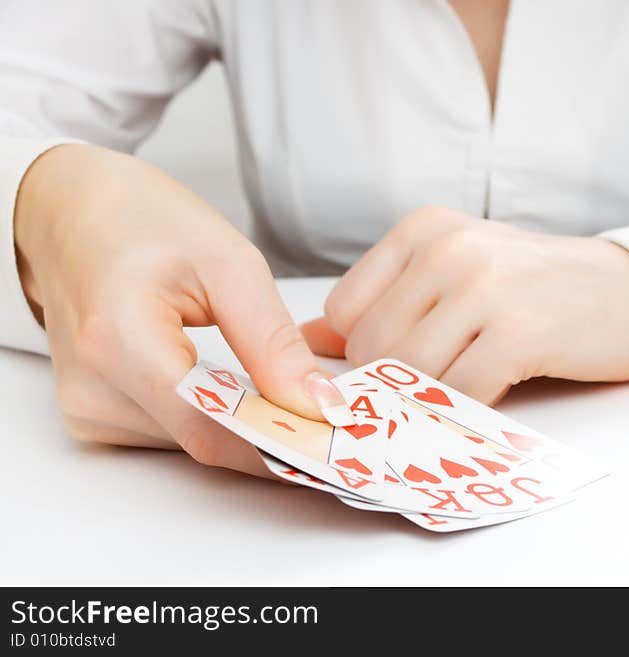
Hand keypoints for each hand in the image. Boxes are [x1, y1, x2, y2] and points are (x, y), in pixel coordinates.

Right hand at [15, 144, 351, 476]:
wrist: (70, 213)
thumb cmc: (143, 221)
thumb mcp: (228, 263)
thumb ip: (273, 341)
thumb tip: (319, 404)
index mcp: (118, 337)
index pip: (212, 424)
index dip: (280, 445)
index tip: (337, 445)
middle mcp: (91, 387)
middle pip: (205, 441)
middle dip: (276, 439)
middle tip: (333, 424)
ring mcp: (87, 407)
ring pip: (193, 445)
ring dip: (249, 432)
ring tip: (292, 401)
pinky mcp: (93, 414)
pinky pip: (173, 434)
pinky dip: (217, 420)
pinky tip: (244, 395)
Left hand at [303, 206, 628, 404]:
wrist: (626, 291)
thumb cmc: (532, 287)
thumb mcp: (451, 276)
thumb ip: (381, 303)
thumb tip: (303, 342)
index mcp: (423, 230)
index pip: (345, 311)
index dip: (362, 352)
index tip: (395, 368)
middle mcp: (449, 250)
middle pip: (371, 347)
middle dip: (394, 382)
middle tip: (434, 386)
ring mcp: (485, 288)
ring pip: (409, 372)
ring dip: (429, 397)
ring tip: (463, 388)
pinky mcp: (520, 332)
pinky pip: (460, 391)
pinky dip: (465, 407)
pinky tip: (489, 393)